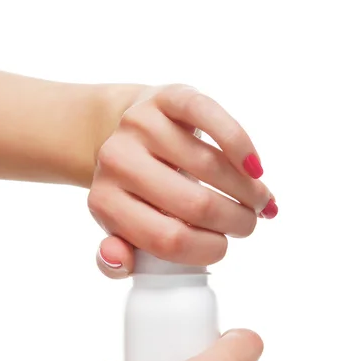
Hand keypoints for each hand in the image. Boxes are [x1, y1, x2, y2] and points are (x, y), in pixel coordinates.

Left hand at [88, 85, 277, 278]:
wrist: (123, 136)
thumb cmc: (133, 193)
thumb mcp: (121, 230)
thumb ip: (118, 259)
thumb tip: (121, 261)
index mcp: (105, 203)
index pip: (167, 240)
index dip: (207, 249)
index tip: (224, 247)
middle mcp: (117, 161)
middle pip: (194, 204)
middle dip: (235, 221)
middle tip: (247, 226)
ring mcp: (141, 125)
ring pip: (209, 165)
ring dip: (246, 190)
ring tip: (257, 202)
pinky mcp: (168, 97)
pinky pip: (210, 117)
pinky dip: (240, 145)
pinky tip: (254, 168)